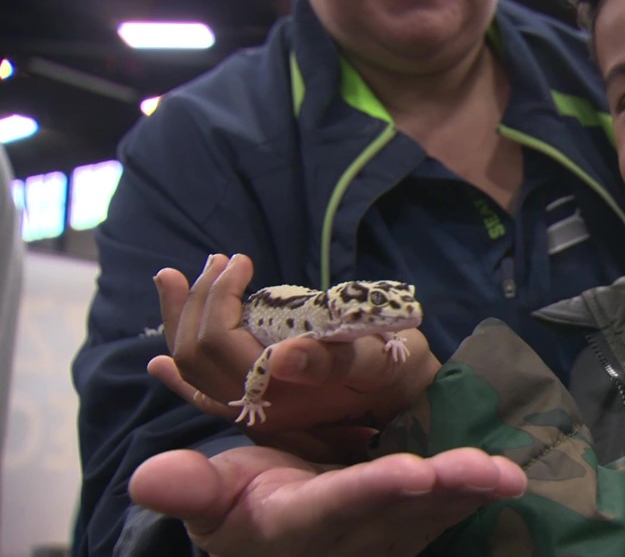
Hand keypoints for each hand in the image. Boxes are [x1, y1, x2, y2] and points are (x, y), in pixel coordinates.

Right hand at [129, 445, 526, 556]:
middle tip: (486, 471)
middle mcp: (351, 537)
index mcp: (298, 524)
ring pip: (435, 513)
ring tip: (508, 474)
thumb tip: (150, 476)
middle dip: (445, 489)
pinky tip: (511, 476)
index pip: (340, 506)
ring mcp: (387, 536)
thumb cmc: (241, 508)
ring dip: (472, 492)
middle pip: (403, 510)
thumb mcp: (208, 500)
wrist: (272, 538)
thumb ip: (189, 490)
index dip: (375, 489)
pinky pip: (447, 511)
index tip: (412, 470)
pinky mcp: (411, 526)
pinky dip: (477, 492)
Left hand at [151, 254, 439, 461]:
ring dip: (181, 320)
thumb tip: (283, 353)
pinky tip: (159, 363)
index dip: (220, 299)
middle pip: (195, 354)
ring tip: (182, 278)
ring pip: (191, 370)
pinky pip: (204, 397)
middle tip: (218, 260)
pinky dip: (179, 375)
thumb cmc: (405, 378)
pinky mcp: (261, 409)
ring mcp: (256, 411)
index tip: (243, 262)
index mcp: (280, 398)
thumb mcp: (382, 363)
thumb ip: (336, 361)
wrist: (418, 408)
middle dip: (197, 300)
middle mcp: (258, 410)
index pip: (219, 346)